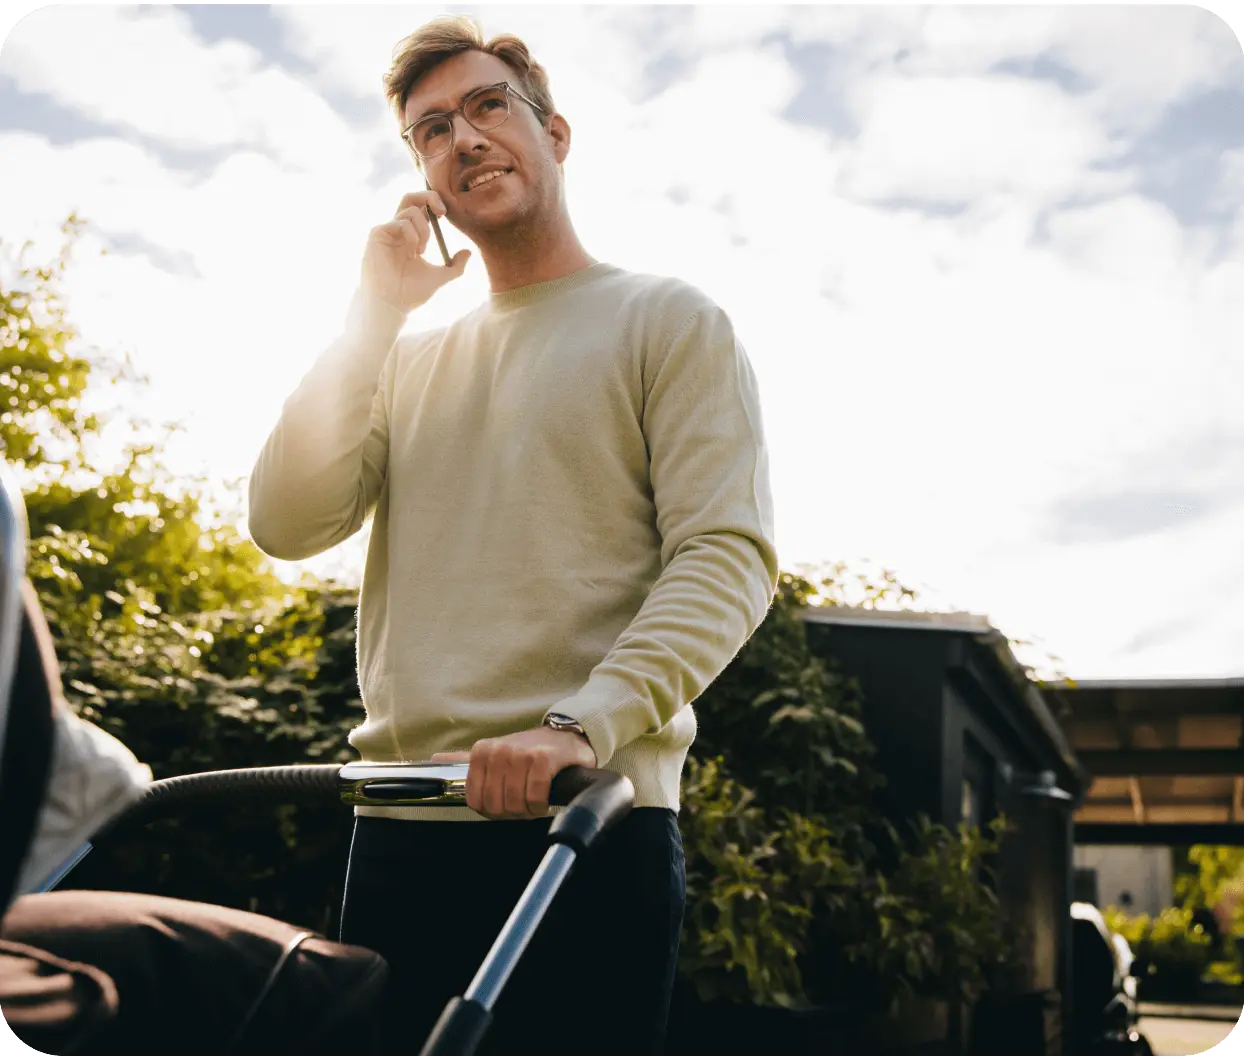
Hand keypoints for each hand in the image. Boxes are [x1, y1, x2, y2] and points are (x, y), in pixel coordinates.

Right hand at [361, 190, 470, 313]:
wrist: (393, 305)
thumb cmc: (411, 294)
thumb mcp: (440, 277)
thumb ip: (455, 266)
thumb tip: (468, 252)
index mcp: (410, 237)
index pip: (421, 208)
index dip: (434, 203)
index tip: (446, 215)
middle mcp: (397, 230)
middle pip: (411, 197)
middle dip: (429, 196)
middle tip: (443, 212)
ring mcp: (386, 231)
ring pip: (410, 209)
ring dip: (424, 229)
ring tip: (422, 251)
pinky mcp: (378, 234)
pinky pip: (400, 222)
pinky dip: (413, 234)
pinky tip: (413, 252)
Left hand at [431, 726, 596, 820]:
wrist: (564, 738)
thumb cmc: (528, 751)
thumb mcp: (493, 753)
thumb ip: (464, 761)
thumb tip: (436, 761)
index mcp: (481, 752)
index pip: (476, 801)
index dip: (493, 811)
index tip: (505, 804)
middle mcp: (497, 750)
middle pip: (496, 805)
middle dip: (512, 812)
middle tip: (523, 804)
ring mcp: (520, 754)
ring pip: (515, 802)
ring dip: (528, 809)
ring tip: (534, 801)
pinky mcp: (543, 758)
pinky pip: (536, 796)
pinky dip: (540, 804)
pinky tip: (545, 798)